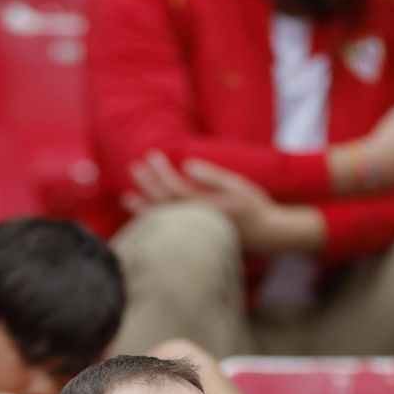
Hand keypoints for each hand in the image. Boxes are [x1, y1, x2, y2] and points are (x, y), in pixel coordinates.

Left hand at [125, 151, 320, 253]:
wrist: (266, 235)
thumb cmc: (253, 206)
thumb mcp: (236, 185)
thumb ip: (211, 176)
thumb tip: (187, 165)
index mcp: (204, 207)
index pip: (173, 187)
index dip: (160, 171)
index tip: (152, 154)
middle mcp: (195, 222)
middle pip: (163, 203)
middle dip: (147, 184)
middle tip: (134, 167)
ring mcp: (194, 233)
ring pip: (162, 221)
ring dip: (143, 207)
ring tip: (127, 197)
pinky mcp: (194, 238)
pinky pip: (168, 230)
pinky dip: (153, 222)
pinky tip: (144, 215)